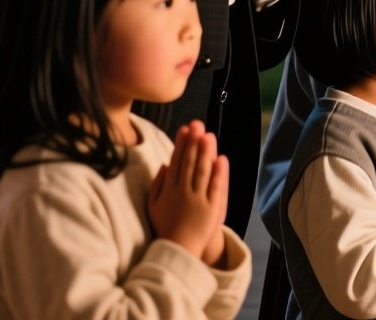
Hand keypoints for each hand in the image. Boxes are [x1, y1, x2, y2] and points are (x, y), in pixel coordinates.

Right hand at [147, 121, 229, 266]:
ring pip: (202, 173)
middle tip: (197, 125)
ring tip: (209, 136)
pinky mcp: (211, 208)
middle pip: (189, 163)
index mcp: (169, 190)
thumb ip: (158, 184)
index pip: (175, 162)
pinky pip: (215, 188)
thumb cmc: (165, 226)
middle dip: (193, 143)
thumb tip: (164, 164)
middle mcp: (183, 193)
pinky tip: (221, 159)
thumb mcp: (154, 205)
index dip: (181, 144)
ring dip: (206, 153)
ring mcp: (197, 200)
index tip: (185, 129)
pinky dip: (219, 173)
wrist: (178, 250)